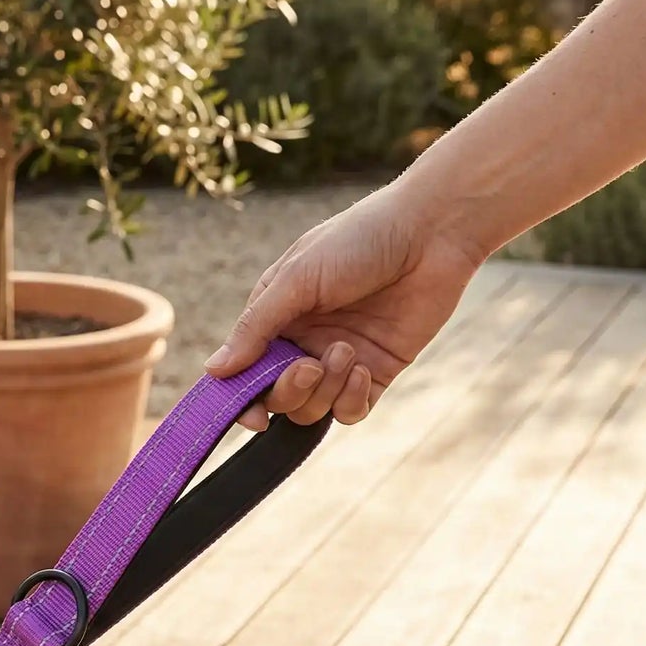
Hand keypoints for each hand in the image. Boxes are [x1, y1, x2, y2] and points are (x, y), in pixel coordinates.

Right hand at [206, 183, 485, 429]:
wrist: (431, 230)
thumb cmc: (358, 240)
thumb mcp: (295, 280)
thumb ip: (254, 329)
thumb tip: (214, 371)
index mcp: (275, 320)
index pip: (245, 374)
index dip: (243, 401)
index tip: (254, 416)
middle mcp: (302, 344)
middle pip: (277, 398)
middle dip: (288, 392)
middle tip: (308, 366)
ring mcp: (338, 361)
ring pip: (312, 410)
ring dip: (325, 390)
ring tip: (347, 351)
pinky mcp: (375, 371)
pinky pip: (350, 411)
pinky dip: (350, 400)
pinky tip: (361, 370)